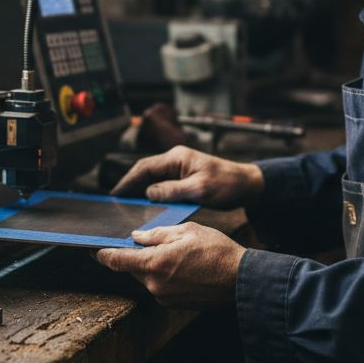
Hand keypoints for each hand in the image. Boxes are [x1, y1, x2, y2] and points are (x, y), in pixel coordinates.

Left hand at [96, 223, 245, 307]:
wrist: (241, 281)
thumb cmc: (217, 252)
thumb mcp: (186, 231)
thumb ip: (157, 235)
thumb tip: (137, 238)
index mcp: (153, 264)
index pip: (116, 261)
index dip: (102, 254)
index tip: (93, 250)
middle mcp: (154, 285)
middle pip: (133, 268)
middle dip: (136, 256)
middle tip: (149, 243)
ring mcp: (164, 297)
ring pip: (148, 277)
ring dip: (154, 266)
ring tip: (178, 254)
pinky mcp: (175, 304)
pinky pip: (161, 286)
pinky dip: (165, 276)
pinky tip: (184, 267)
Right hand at [111, 145, 264, 208]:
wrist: (248, 185)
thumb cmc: (228, 184)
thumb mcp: (200, 189)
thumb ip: (173, 190)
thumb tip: (149, 193)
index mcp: (177, 158)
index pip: (145, 167)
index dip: (128, 180)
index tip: (115, 193)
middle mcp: (176, 160)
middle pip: (145, 171)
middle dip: (129, 184)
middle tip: (115, 201)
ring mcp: (180, 168)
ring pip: (152, 178)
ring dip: (140, 190)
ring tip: (125, 204)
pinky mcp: (185, 178)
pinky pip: (163, 184)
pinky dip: (152, 193)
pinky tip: (146, 205)